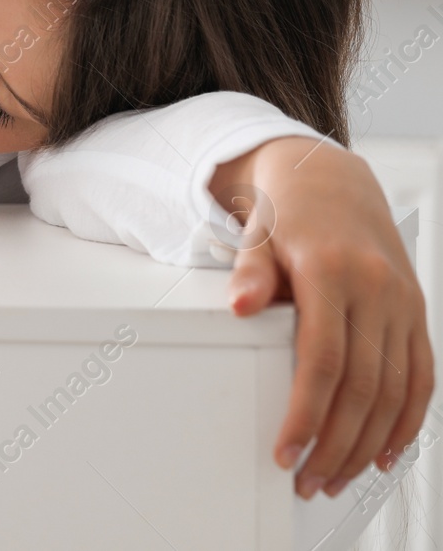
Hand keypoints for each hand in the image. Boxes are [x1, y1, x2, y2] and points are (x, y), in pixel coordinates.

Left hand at [212, 136, 433, 498]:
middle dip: (335, 444)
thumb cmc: (287, 213)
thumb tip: (238, 305)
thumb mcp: (257, 235)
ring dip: (367, 444)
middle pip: (362, 388)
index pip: (323, 361)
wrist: (332, 180)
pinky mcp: (415, 313)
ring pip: (395, 392)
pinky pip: (422, 377)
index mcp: (333, 274)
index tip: (287, 451)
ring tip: (336, 478)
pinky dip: (407, 421)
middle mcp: (376, 292)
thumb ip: (249, 273)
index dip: (307, 414)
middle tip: (308, 480)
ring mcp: (402, 304)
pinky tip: (385, 452)